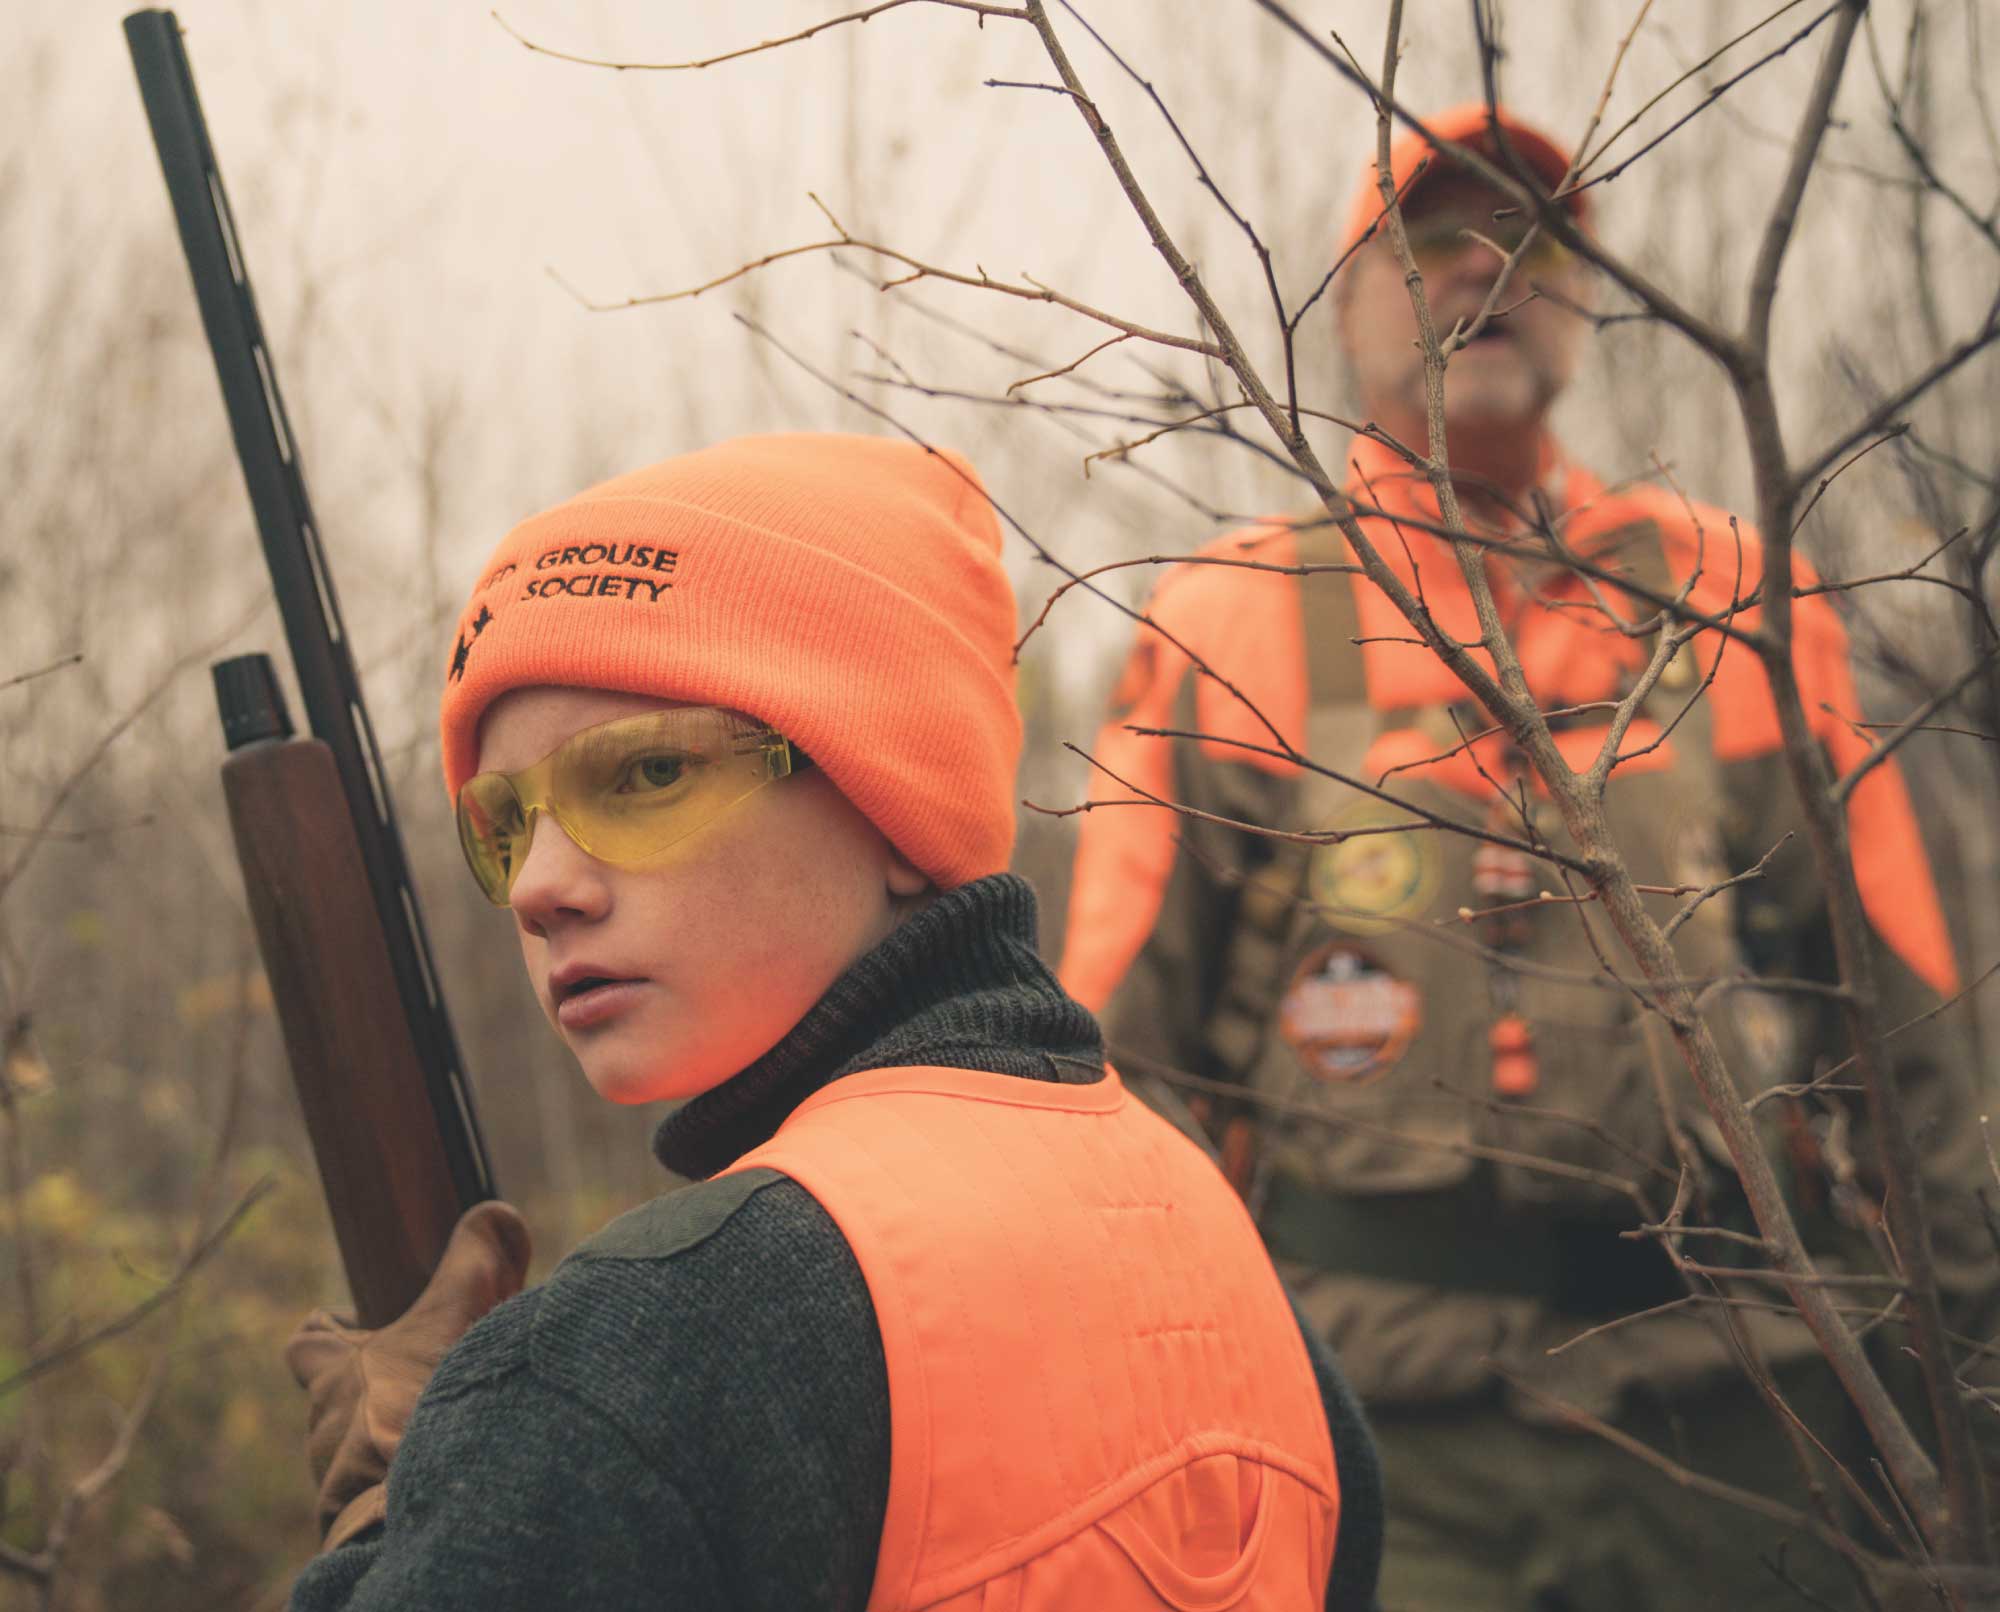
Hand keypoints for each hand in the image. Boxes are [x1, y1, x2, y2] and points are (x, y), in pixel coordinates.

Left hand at [285, 1201, 530, 1548]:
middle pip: (341, 1400)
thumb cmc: (424, 1401)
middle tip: (438, 1375)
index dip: (331, 1329)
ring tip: (453, 1426)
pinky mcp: (365, 1525)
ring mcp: (341, 1483)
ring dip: (400, 1438)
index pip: (307, 1343)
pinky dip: (412, 1479)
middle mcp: (327, 1429)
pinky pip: (383, 1495)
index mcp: (336, 1374)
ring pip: (361, 1453)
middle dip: (386, 1389)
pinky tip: (457, 1467)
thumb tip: (494, 1214)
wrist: (417, 1502)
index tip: (363, 1323)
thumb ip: (475, 1262)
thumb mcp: (458, 1315)